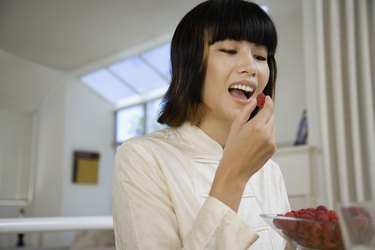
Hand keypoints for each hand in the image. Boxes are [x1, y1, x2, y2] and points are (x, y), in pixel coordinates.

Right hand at [209, 96, 275, 210]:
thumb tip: (255, 101)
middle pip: (272, 116)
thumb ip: (246, 111)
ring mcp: (272, 142)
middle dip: (266, 113)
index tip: (267, 98)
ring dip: (266, 124)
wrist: (235, 169)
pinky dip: (267, 135)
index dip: (268, 101)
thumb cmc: (232, 147)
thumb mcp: (235, 127)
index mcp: (256, 126)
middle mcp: (267, 133)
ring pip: (273, 126)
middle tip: (257, 113)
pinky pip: (272, 136)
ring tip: (252, 132)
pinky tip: (255, 141)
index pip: (268, 108)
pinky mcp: (273, 149)